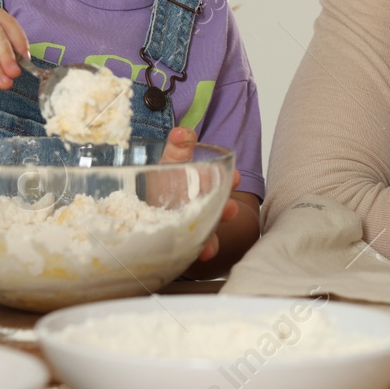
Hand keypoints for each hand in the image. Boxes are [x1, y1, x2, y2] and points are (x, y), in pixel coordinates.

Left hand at [159, 126, 241, 262]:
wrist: (154, 206)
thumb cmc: (167, 181)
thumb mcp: (171, 161)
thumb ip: (178, 146)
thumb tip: (182, 133)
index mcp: (205, 186)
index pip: (221, 183)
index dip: (229, 181)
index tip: (235, 176)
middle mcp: (205, 208)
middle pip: (220, 210)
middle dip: (226, 210)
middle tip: (230, 209)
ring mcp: (197, 226)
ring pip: (210, 234)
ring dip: (212, 240)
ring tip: (209, 246)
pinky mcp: (186, 242)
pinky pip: (195, 249)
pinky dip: (198, 253)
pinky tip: (198, 256)